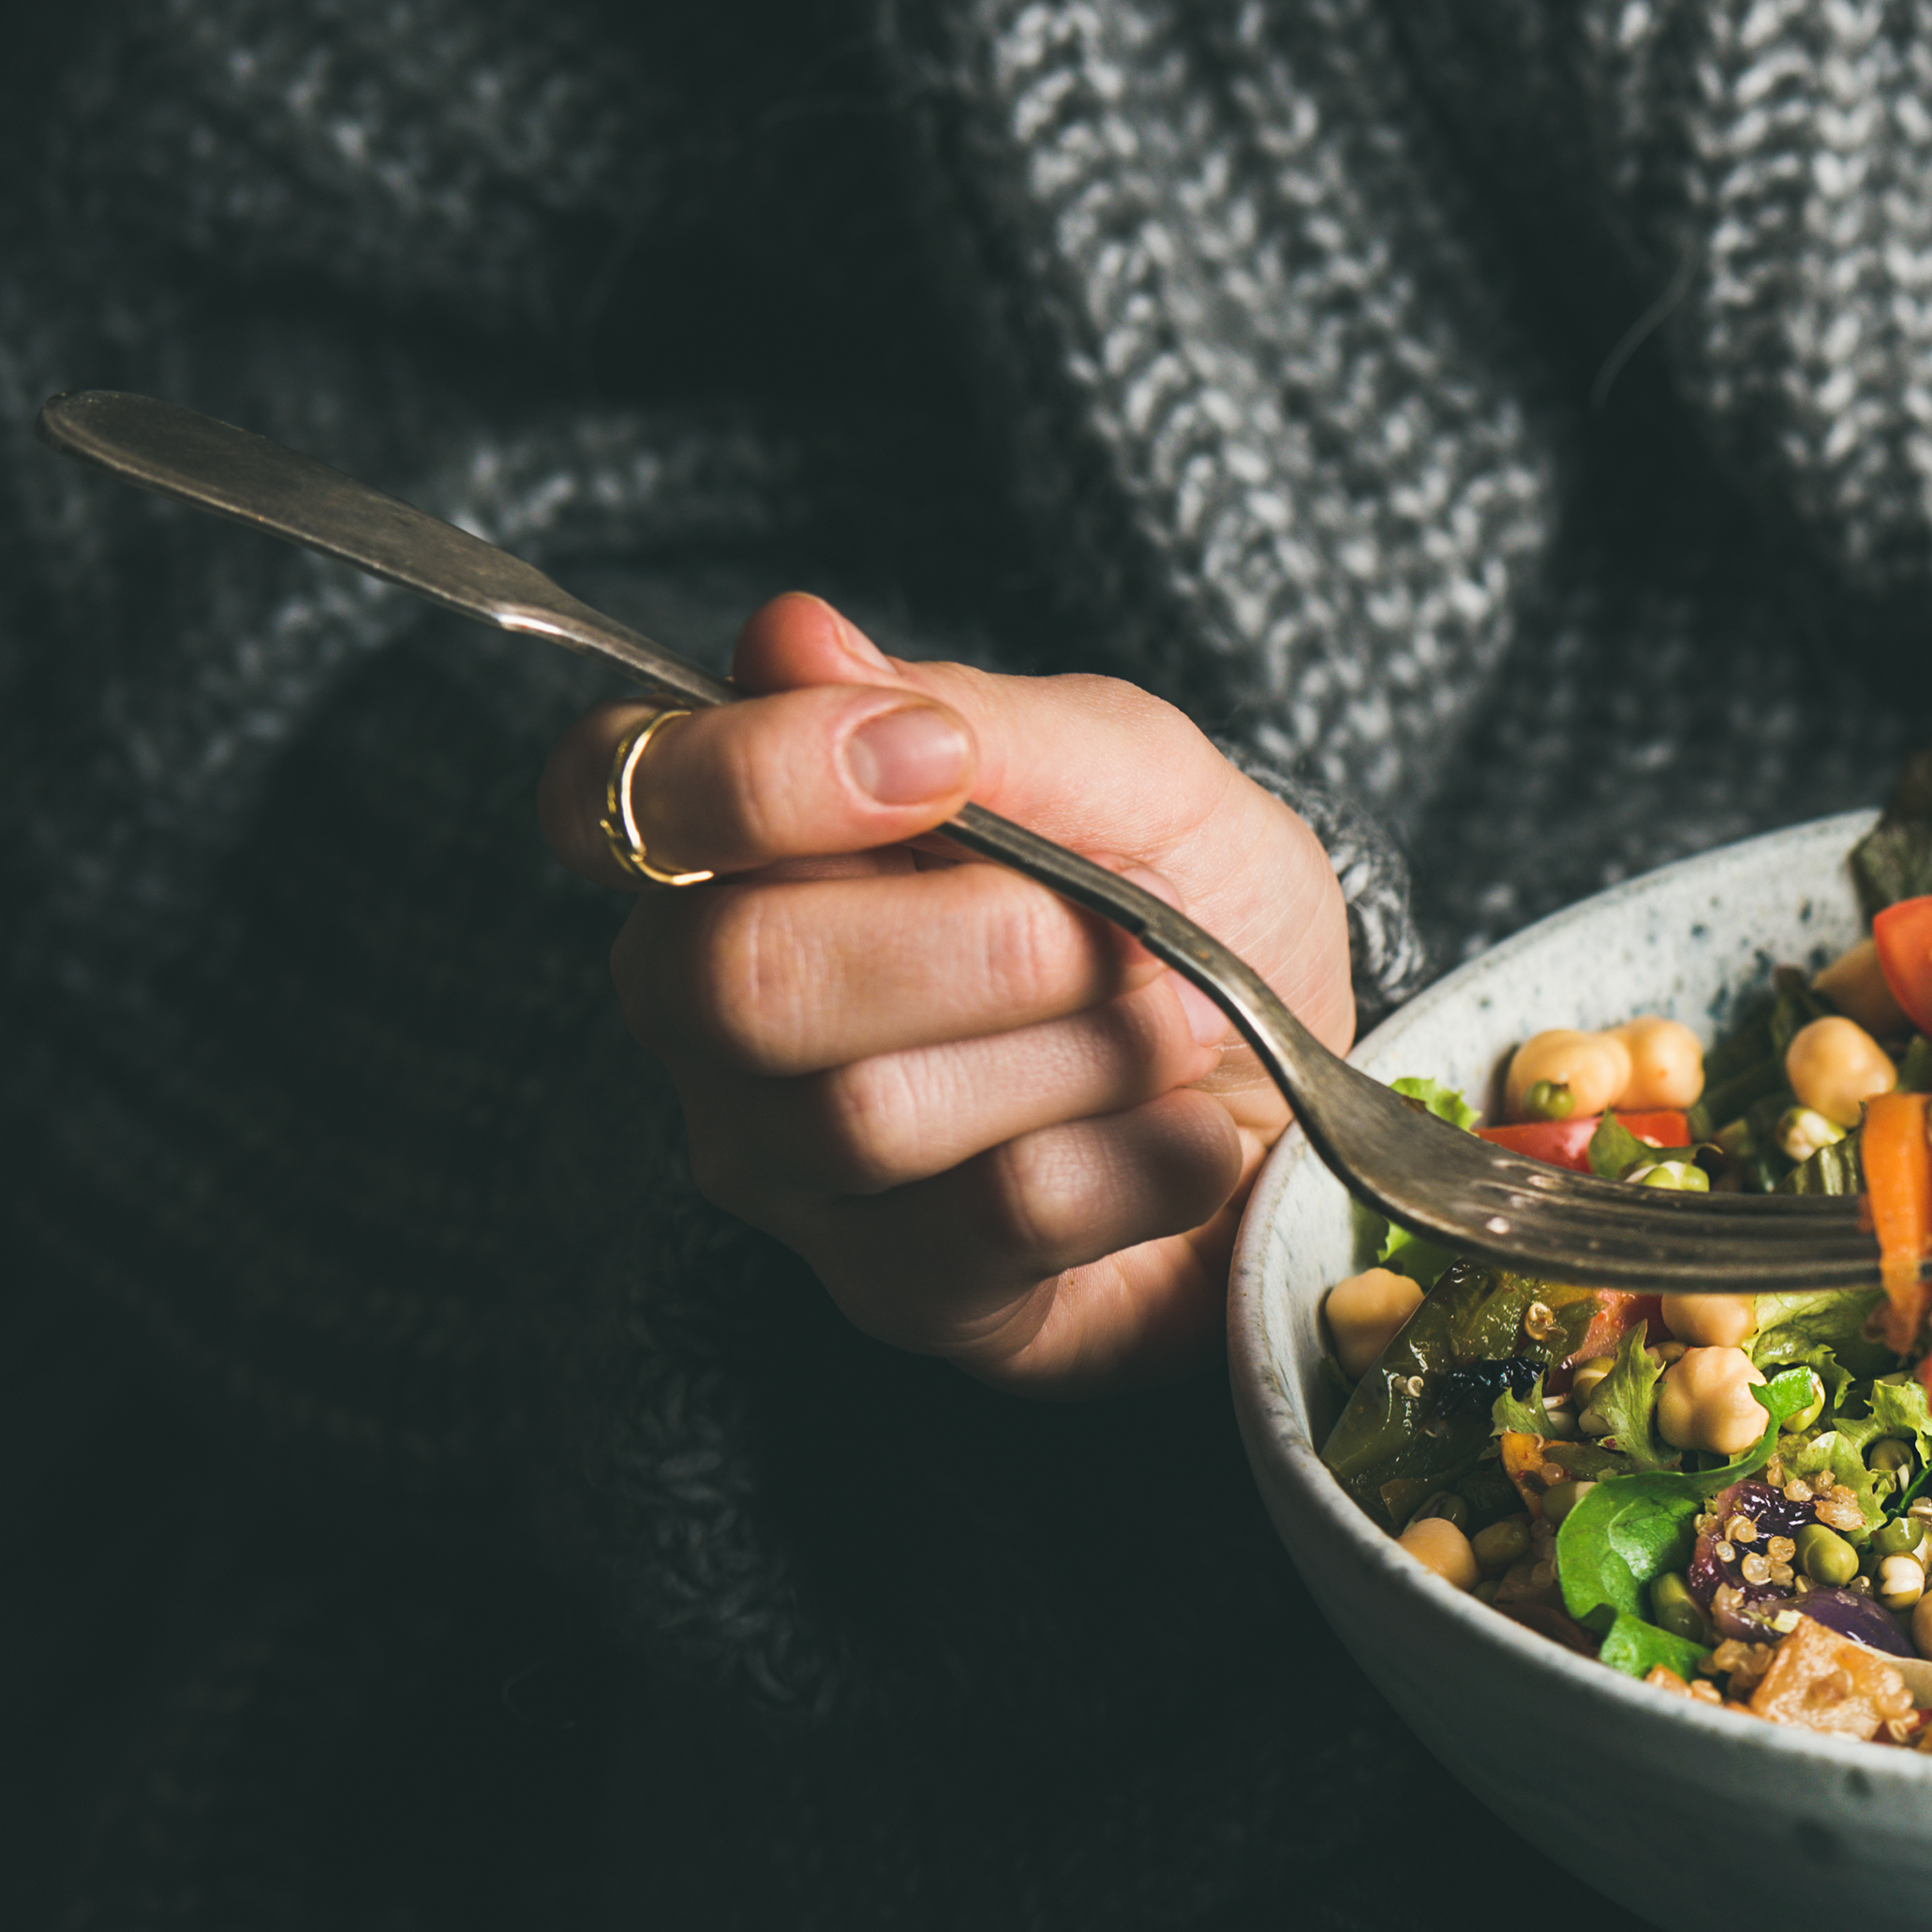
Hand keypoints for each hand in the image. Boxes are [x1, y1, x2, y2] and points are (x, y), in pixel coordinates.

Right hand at [555, 594, 1352, 1388]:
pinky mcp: (900, 1294)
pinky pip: (996, 1221)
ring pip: (872, 1113)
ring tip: (1179, 1027)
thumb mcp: (1139, 776)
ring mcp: (789, 1170)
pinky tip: (1192, 1138)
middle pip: (737, 978)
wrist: (1317, 1089)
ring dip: (1086, 1050)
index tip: (936, 762)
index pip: (613, 794)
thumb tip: (790, 638)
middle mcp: (714, 1013)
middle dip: (976, 941)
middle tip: (1119, 930)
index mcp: (738, 847)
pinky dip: (1143, 1159)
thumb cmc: (1199, 914)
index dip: (749, 778)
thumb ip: (977, 717)